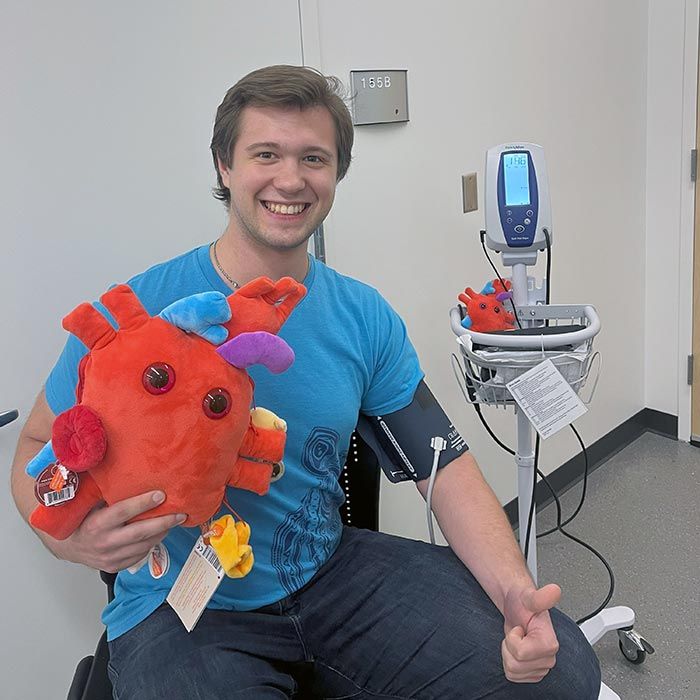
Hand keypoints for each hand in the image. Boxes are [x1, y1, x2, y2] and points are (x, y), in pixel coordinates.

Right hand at [53, 491, 185, 572]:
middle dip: (163, 522)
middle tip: (180, 514)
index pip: (122, 512)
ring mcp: (109, 557)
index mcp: (95, 524)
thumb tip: (125, 469)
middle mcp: (103, 543)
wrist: (68, 547)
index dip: (142, 503)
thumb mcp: (88, 504)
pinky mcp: (115, 566)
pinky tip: (159, 533)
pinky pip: (139, 555)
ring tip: (174, 521)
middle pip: (139, 533)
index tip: (161, 495)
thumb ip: (105, 492)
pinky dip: (152, 544)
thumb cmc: (81, 519)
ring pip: (143, 546)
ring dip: (161, 533)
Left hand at [501, 583, 560, 682]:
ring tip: (516, 640)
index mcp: (550, 643)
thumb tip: (554, 591)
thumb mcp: (528, 597)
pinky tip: (516, 649)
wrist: (518, 607)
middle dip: (508, 647)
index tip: (519, 628)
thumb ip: (541, 596)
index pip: (520, 653)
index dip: (513, 639)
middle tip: (516, 633)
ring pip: (513, 672)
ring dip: (508, 654)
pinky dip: (509, 662)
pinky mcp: (533, 673)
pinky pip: (513, 676)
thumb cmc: (522, 603)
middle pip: (515, 665)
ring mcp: (541, 667)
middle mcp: (549, 658)